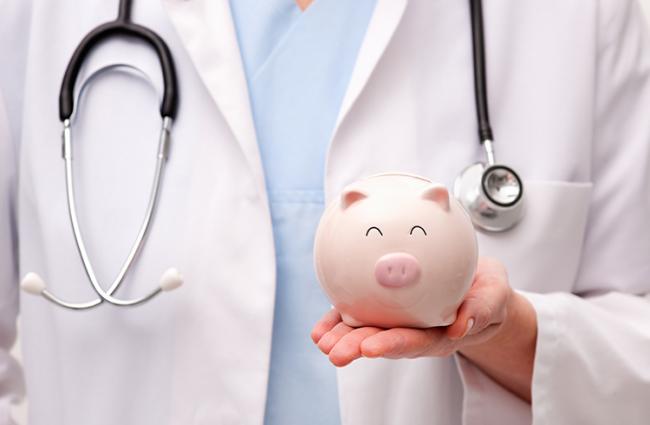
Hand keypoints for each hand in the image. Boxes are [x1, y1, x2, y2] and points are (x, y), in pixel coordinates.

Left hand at [311, 257, 513, 366]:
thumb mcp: (495, 295)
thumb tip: (462, 326)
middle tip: (336, 352)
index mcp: (441, 334)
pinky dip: (339, 323)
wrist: (478, 287)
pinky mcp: (385, 309)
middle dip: (358, 347)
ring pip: (367, 332)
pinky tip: (320, 331)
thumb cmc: (486, 292)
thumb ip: (483, 308)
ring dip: (343, 338)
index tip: (370, 348)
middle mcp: (415, 332)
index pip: (415, 342)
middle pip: (384, 341)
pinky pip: (360, 317)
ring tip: (322, 342)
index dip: (392, 345)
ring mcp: (398, 322)